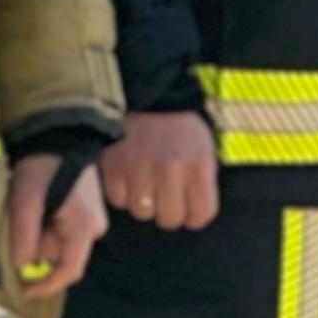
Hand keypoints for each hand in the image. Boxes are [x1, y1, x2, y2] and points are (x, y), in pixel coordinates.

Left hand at [4, 155, 106, 297]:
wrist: (58, 134)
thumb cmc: (41, 164)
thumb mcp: (25, 198)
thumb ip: (24, 233)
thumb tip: (22, 265)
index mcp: (84, 228)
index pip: (69, 270)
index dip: (46, 285)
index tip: (23, 291)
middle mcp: (93, 228)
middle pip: (58, 254)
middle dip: (32, 244)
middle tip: (14, 216)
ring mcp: (90, 219)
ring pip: (56, 241)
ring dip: (34, 231)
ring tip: (23, 203)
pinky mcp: (83, 211)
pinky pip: (59, 229)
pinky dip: (41, 223)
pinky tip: (32, 203)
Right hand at [100, 109, 220, 231]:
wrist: (146, 99)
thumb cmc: (180, 130)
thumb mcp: (204, 153)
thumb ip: (201, 185)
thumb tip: (191, 215)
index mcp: (197, 167)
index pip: (201, 215)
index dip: (194, 216)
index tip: (188, 208)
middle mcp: (169, 171)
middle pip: (170, 219)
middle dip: (168, 211)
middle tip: (164, 195)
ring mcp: (139, 169)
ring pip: (142, 212)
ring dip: (143, 203)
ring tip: (145, 185)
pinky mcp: (113, 166)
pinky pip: (118, 199)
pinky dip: (122, 193)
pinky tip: (128, 179)